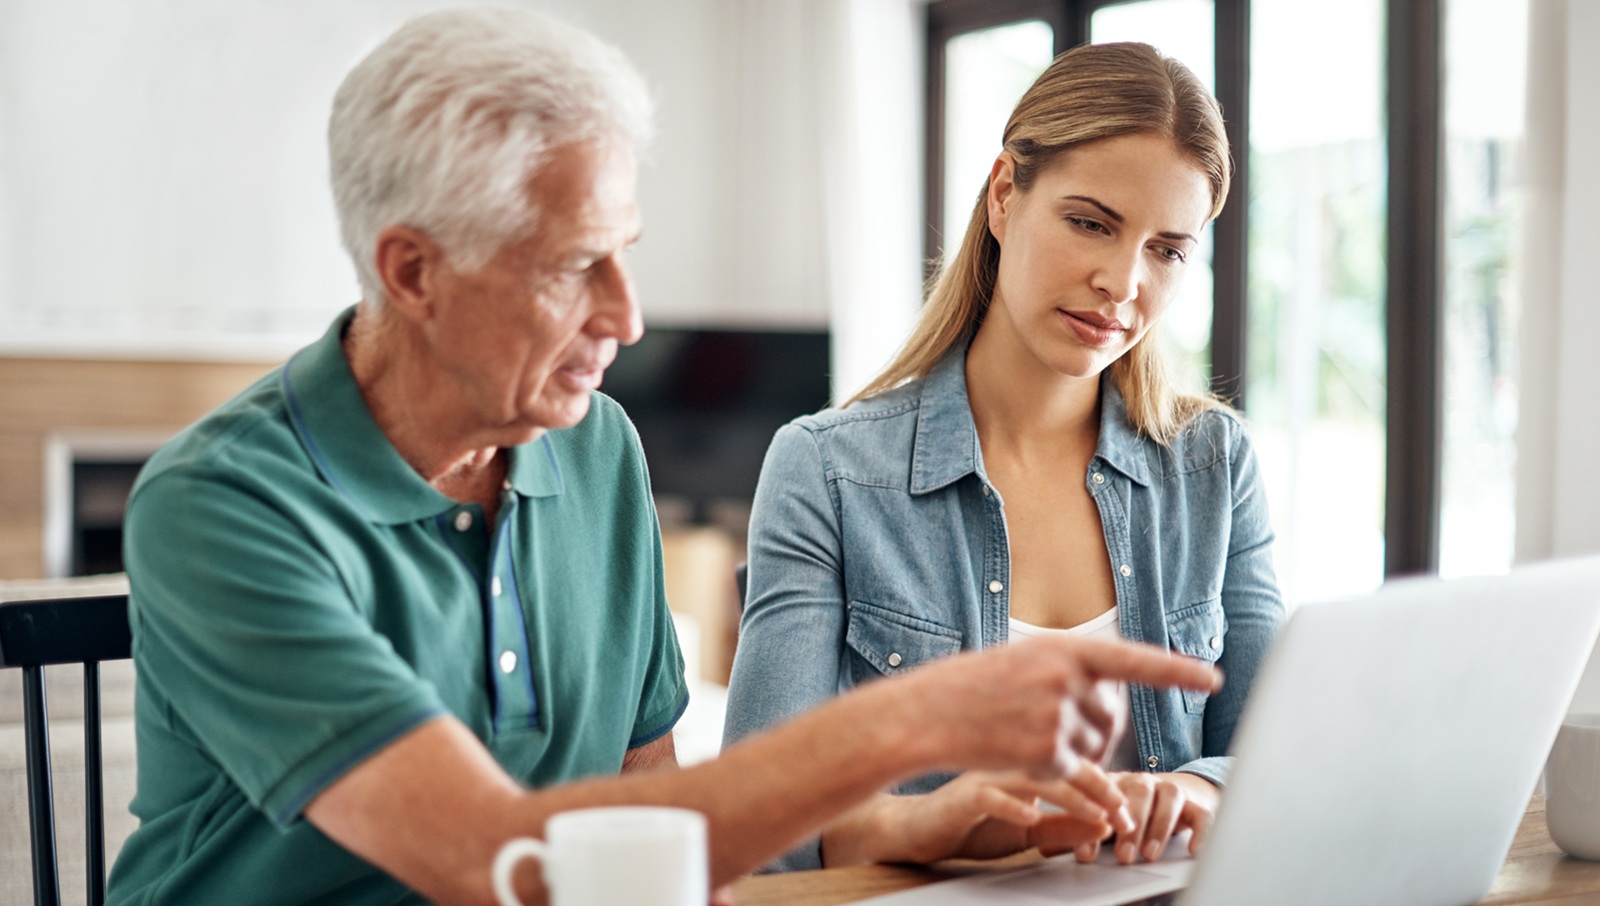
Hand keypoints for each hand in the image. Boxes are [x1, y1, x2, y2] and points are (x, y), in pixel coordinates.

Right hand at [825, 764, 1134, 865]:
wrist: (919, 827)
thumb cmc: (971, 823)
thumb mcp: (1026, 831)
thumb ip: (1062, 826)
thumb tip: (1104, 825)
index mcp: (1025, 765)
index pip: (1073, 766)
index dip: (1105, 786)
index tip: (1129, 811)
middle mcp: (1009, 764)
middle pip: (1061, 766)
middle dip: (1098, 791)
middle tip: (1123, 814)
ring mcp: (986, 776)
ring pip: (1032, 777)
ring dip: (1068, 798)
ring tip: (1094, 815)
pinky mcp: (963, 795)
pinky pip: (990, 796)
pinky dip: (1013, 806)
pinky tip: (1031, 818)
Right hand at [892, 636, 1220, 778]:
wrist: (923, 715)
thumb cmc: (968, 688)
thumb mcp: (1021, 664)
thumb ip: (1066, 675)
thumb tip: (1108, 706)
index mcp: (1062, 648)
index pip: (1133, 659)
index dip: (1176, 670)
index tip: (1211, 678)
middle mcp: (1065, 678)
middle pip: (1112, 717)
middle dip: (1094, 729)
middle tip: (1048, 724)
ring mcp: (1057, 716)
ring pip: (1092, 748)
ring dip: (1069, 752)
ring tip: (1021, 734)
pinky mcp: (1046, 753)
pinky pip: (1069, 771)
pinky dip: (1049, 770)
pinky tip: (1014, 752)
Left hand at [1074, 772, 1217, 864]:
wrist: (1176, 795)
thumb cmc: (1130, 811)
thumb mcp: (1104, 820)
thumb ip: (1082, 830)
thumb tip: (1049, 847)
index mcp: (1112, 783)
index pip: (1102, 797)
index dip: (1093, 825)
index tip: (1087, 856)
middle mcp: (1141, 782)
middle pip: (1137, 792)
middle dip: (1130, 825)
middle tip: (1122, 856)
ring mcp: (1169, 788)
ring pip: (1168, 797)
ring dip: (1159, 826)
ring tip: (1149, 854)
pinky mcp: (1195, 803)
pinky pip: (1201, 813)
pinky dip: (1199, 831)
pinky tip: (1192, 850)